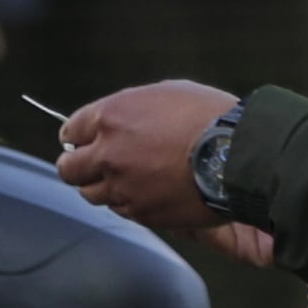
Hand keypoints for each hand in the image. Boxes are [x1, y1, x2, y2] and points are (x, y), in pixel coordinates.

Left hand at [55, 81, 276, 267]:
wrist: (238, 154)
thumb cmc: (210, 117)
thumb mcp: (165, 94)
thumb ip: (130, 110)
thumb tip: (115, 122)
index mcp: (111, 118)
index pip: (71, 132)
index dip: (77, 137)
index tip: (82, 142)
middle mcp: (108, 154)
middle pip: (69, 170)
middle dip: (79, 166)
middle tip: (92, 166)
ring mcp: (123, 187)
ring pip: (92, 195)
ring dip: (103, 187)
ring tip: (125, 180)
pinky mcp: (142, 213)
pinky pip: (121, 210)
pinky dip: (127, 203)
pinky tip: (146, 192)